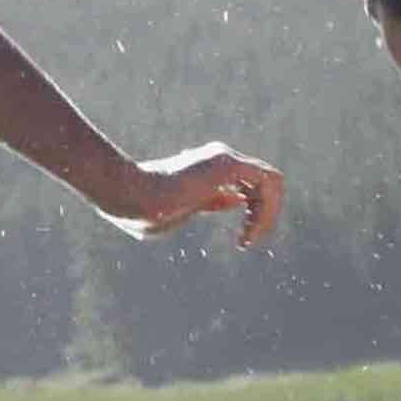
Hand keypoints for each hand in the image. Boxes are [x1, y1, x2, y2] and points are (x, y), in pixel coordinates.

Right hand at [111, 143, 285, 246]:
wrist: (131, 197)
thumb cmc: (140, 211)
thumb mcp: (180, 212)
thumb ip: (208, 204)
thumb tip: (236, 200)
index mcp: (203, 171)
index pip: (243, 185)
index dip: (252, 213)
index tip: (243, 241)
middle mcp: (216, 159)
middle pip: (260, 182)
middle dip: (264, 213)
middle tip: (249, 242)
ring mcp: (222, 158)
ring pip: (269, 181)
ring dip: (268, 214)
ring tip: (252, 240)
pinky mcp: (227, 163)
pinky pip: (267, 182)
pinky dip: (267, 209)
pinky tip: (251, 232)